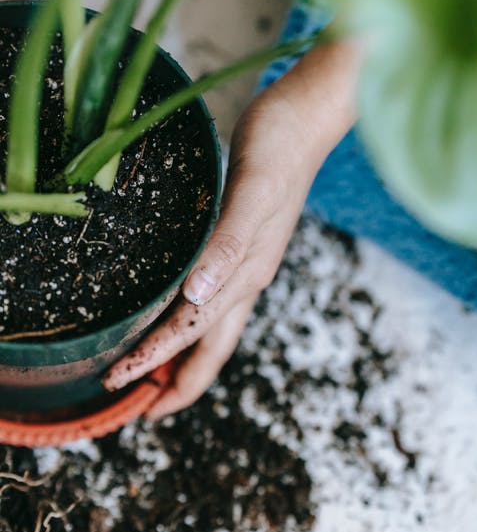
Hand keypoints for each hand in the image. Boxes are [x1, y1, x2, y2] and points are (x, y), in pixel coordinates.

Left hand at [103, 40, 361, 417]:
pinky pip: (214, 300)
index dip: (156, 363)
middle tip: (141, 410)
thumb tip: (195, 298)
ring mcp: (246, 264)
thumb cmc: (277, 151)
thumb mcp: (252, 194)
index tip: (119, 384)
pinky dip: (191, 323)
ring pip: (213, 329)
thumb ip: (228, 246)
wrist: (301, 121)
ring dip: (184, 360)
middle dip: (176, 383)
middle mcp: (246, 278)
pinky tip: (177, 315)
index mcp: (246, 274)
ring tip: (155, 380)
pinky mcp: (241, 246)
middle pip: (211, 348)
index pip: (193, 333)